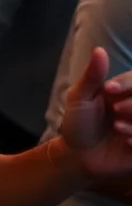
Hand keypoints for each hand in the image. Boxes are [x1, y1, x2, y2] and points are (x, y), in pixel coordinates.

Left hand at [59, 47, 131, 177]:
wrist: (79, 156)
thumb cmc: (78, 123)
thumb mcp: (80, 98)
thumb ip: (92, 76)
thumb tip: (99, 49)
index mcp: (124, 92)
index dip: (128, 83)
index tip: (109, 89)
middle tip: (115, 111)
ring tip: (117, 128)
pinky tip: (127, 143)